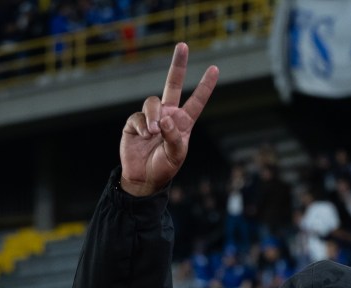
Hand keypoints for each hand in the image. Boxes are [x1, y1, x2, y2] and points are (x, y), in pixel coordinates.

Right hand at [120, 42, 218, 196]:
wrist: (142, 179)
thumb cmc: (163, 168)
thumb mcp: (175, 155)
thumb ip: (174, 137)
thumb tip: (165, 118)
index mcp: (183, 123)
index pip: (196, 102)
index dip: (205, 86)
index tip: (215, 69)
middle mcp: (167, 115)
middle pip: (173, 84)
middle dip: (178, 65)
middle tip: (183, 45)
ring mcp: (151, 117)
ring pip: (152, 102)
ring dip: (154, 116)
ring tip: (154, 132)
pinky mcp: (135, 122)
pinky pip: (139, 116)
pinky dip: (143, 125)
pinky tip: (145, 136)